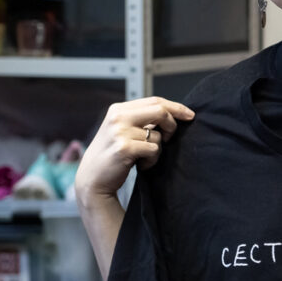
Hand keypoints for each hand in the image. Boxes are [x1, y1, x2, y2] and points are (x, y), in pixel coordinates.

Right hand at [74, 96, 194, 200]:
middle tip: (170, 138)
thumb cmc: (112, 156)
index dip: (175, 107)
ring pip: (158, 135)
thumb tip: (171, 114)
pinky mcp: (125, 148)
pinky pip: (154, 149)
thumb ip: (140, 120)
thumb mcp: (122, 130)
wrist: (92, 179)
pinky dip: (152, 160)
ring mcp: (120, 132)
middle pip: (160, 111)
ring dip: (158, 150)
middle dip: (172, 125)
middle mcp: (118, 117)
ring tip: (144, 158)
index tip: (189, 115)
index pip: (154, 101)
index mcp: (118, 109)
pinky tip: (141, 165)